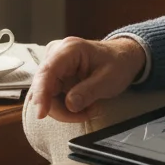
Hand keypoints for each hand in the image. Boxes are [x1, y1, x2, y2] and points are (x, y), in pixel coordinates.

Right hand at [26, 36, 146, 122]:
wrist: (122, 58)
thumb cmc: (118, 63)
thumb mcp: (109, 79)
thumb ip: (89, 91)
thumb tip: (70, 105)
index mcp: (69, 49)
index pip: (47, 72)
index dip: (41, 94)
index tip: (41, 114)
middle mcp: (56, 54)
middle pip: (45, 88)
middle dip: (62, 108)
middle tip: (86, 114)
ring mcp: (54, 65)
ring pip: (48, 96)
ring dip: (66, 109)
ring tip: (90, 108)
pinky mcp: (55, 75)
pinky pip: (53, 97)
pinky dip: (67, 106)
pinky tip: (84, 105)